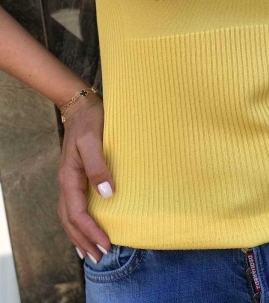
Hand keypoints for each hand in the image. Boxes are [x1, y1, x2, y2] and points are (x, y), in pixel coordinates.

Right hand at [56, 93, 113, 262]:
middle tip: (100, 257)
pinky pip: (73, 206)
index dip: (92, 231)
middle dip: (84, 240)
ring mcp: (69, 179)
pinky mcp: (75, 175)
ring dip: (79, 234)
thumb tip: (107, 194)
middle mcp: (66, 182)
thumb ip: (99, 167)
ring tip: (90, 251)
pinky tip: (86, 225)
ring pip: (69, 216)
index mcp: (70, 177)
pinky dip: (78, 222)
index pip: (78, 214)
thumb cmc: (90, 120)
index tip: (107, 244)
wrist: (81, 105)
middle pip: (70, 220)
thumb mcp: (94, 140)